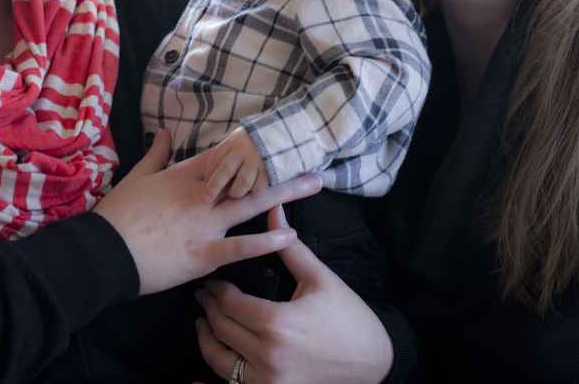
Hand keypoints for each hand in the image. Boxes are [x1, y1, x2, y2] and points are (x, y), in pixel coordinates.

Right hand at [93, 131, 320, 295]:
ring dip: (284, 195)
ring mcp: (204, 224)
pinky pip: (239, 247)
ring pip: (251, 204)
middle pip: (247, 176)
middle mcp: (200, 196)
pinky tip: (289, 236)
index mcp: (184, 176)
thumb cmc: (117, 215)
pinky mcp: (204, 253)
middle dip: (279, 167)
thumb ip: (155, 155)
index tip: (274, 139)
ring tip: (313, 185)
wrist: (102, 252)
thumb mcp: (135, 177)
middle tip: (310, 160)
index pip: (224, 156)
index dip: (250, 147)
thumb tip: (163, 132)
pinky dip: (265, 242)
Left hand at [194, 206, 392, 383]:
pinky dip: (220, 365)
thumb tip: (275, 211)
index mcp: (277, 323)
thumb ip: (291, 247)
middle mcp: (268, 355)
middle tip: (204, 295)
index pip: (230, 304)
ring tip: (204, 321)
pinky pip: (232, 381)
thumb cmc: (350, 318)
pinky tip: (219, 350)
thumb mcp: (320, 279)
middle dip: (208, 308)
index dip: (216, 291)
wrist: (375, 362)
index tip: (212, 281)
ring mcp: (268, 380)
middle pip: (220, 328)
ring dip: (207, 338)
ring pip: (219, 359)